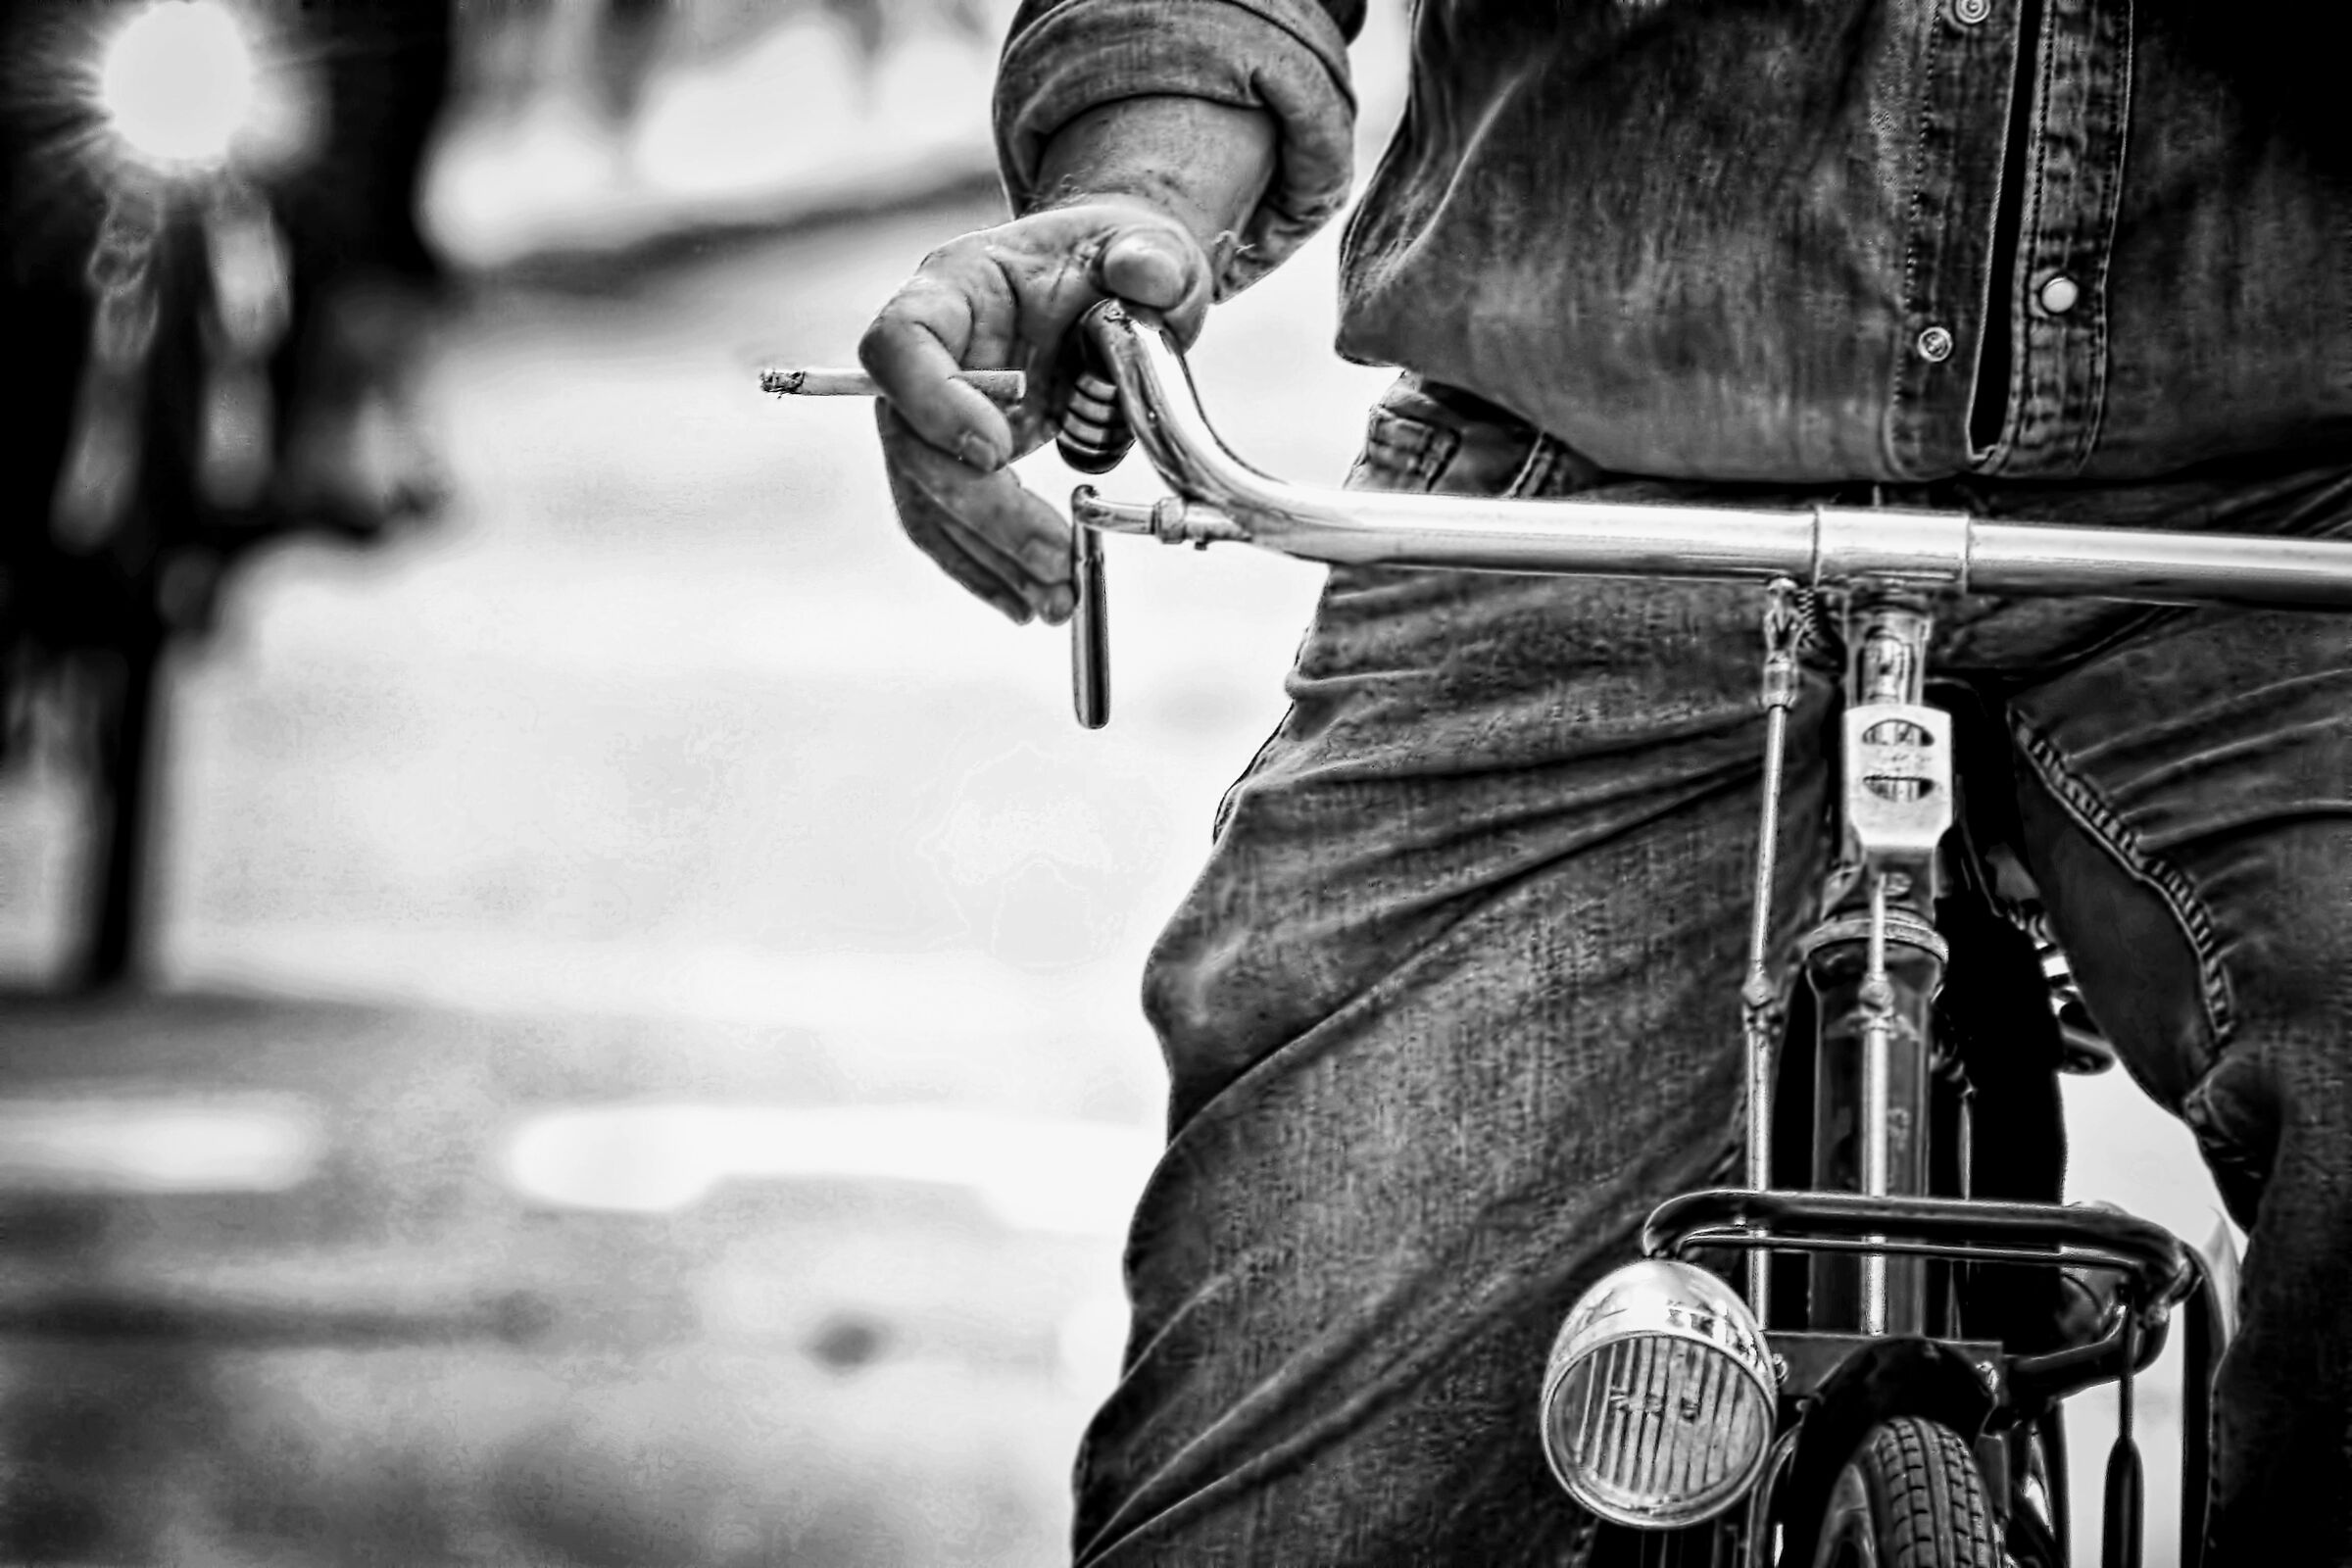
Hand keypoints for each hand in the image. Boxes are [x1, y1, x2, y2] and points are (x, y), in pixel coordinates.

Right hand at [858, 200, 1211, 623]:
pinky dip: (987, 567)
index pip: (902, 342)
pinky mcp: (956, 462)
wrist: (1108, 287)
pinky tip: (1029, 601)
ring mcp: (933, 412)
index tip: (998, 454)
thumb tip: (1146, 274)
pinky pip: (950, 524)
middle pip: (912, 442)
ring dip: (987, 557)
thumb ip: (1151, 259)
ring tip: (1055, 600)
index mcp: (956, 286)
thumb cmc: (1118, 261)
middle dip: (983, 510)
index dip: (933, 404)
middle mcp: (927, 353)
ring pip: (927, 497)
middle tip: (1055, 557)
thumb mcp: (1149, 249)